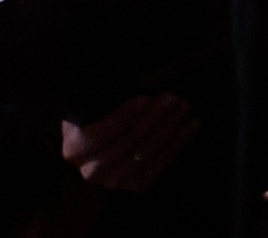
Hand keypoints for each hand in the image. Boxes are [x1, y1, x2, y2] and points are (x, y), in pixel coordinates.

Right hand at [61, 93, 197, 193]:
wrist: (93, 148)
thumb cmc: (91, 117)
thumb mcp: (88, 106)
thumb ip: (103, 99)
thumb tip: (137, 81)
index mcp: (75, 148)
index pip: (102, 133)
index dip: (125, 116)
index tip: (145, 98)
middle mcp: (93, 171)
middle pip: (130, 142)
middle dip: (154, 118)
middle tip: (172, 97)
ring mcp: (117, 182)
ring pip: (148, 152)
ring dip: (170, 128)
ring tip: (184, 107)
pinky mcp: (138, 185)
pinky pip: (162, 163)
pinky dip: (178, 142)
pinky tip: (191, 125)